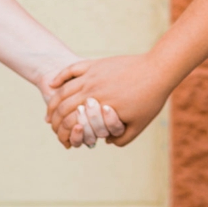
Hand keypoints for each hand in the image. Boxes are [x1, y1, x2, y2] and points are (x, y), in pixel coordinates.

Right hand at [46, 54, 172, 147]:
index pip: (72, 122)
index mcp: (99, 108)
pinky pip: (72, 69)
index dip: (63, 133)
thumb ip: (121, 138)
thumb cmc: (150, 100)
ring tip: (50, 110)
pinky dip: (60, 77)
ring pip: (64, 89)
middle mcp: (92, 91)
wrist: (158, 71)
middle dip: (54, 119)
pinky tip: (53, 84)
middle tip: (51, 126)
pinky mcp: (96, 64)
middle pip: (63, 106)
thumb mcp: (138, 126)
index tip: (61, 139)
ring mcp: (92, 75)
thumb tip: (105, 141)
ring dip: (53, 101)